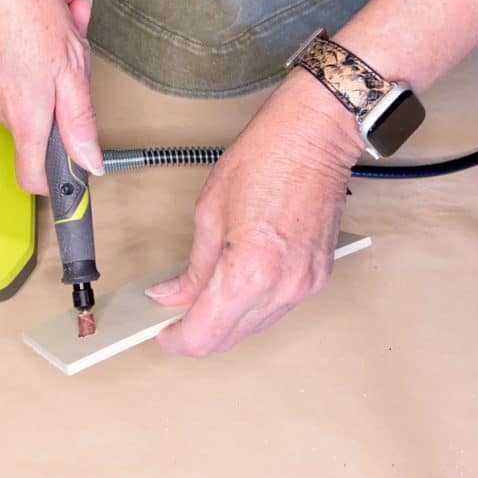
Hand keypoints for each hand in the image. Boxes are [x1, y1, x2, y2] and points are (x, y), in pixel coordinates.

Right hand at [0, 0, 102, 194]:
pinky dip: (44, 43)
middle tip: (79, 53)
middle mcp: (4, 110)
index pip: (35, 178)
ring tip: (68, 21)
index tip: (79, 170)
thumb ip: (80, 122)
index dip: (60, 178)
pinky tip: (55, 12)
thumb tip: (90, 164)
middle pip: (48, 120)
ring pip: (41, 86)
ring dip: (62, 56)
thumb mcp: (71, 70)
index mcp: (26, 119)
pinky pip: (26, 67)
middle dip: (71, 87)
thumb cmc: (25, 12)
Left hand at [147, 69, 364, 355]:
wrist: (314, 137)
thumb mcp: (209, 212)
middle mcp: (280, 288)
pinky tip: (236, 285)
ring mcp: (304, 286)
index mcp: (248, 272)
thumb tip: (172, 295)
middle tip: (172, 316)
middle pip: (229, 339)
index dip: (175, 340)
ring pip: (255, 327)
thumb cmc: (264, 159)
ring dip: (226, 320)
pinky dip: (252, 304)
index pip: (204, 335)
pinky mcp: (318, 277)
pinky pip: (277, 307)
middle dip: (197, 333)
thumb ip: (192, 267)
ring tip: (201, 298)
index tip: (160, 331)